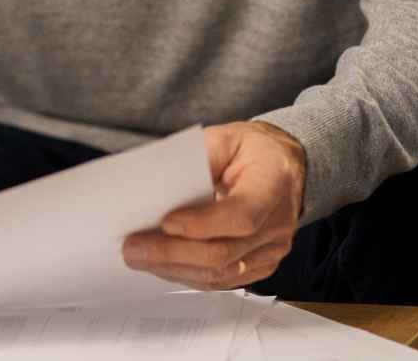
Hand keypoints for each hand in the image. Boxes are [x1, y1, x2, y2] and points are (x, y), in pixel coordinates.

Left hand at [121, 121, 306, 290]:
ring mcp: (271, 250)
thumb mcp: (226, 137)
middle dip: (173, 253)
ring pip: (220, 273)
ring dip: (174, 268)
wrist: (283, 166)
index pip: (241, 217)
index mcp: (273, 184)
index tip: (165, 222)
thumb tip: (161, 184)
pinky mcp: (261, 265)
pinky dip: (189, 274)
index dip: (202, 224)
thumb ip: (199, 158)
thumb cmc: (252, 150)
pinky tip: (163, 265)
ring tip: (139, 257)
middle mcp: (278, 224)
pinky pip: (223, 279)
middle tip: (133, 247)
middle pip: (224, 252)